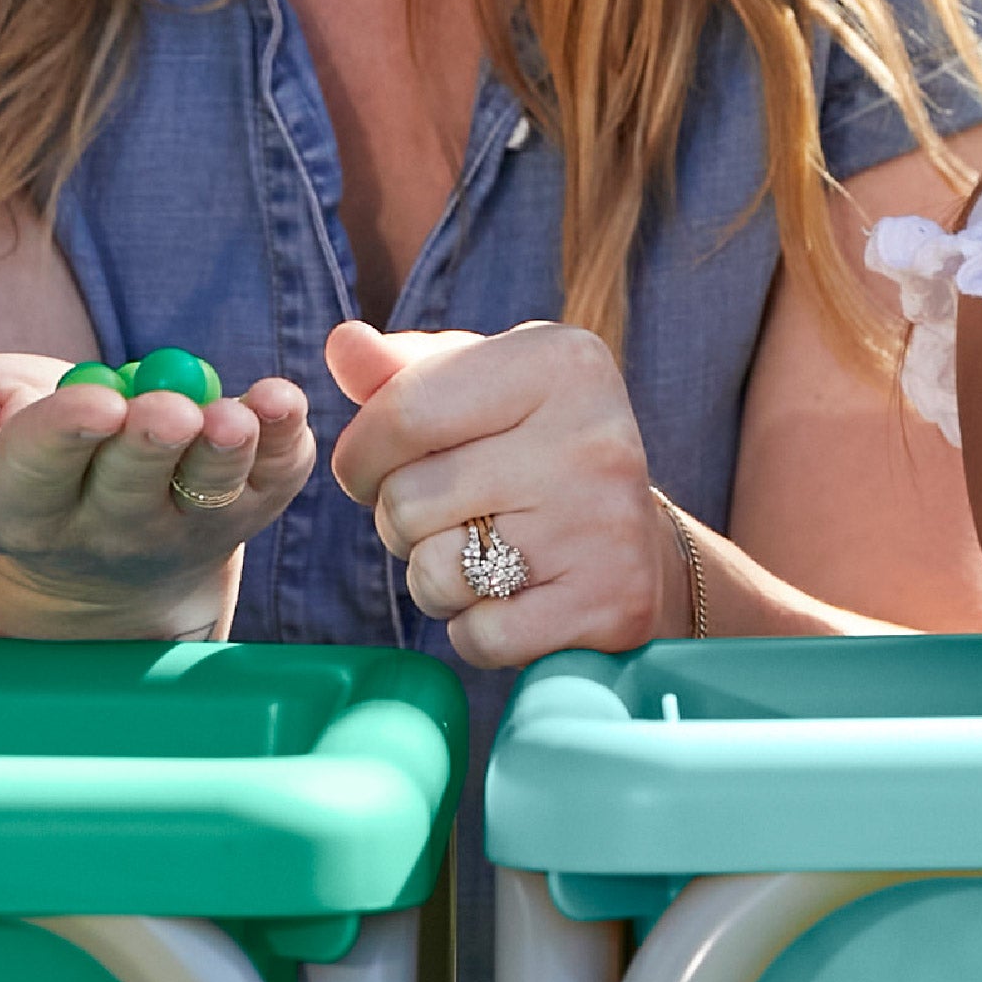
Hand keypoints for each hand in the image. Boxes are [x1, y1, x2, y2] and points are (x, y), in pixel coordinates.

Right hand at [0, 353, 314, 638]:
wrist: (89, 544)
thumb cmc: (12, 458)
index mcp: (15, 508)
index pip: (35, 475)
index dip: (63, 438)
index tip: (93, 405)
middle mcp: (101, 532)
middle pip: (129, 488)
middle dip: (149, 444)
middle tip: (168, 411)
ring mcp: (179, 527)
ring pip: (205, 493)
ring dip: (224, 453)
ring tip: (234, 419)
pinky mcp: (243, 510)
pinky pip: (271, 482)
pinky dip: (285, 444)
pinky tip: (285, 405)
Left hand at [329, 318, 689, 666]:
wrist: (638, 546)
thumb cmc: (533, 450)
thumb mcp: (478, 387)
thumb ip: (401, 370)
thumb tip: (342, 345)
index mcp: (560, 361)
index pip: (403, 412)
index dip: (360, 454)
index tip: (368, 470)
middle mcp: (592, 435)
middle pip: (409, 499)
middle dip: (399, 520)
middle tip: (443, 516)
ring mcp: (604, 525)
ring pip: (436, 573)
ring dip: (432, 577)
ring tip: (474, 555)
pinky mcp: (610, 606)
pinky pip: (479, 636)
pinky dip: (474, 629)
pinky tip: (510, 599)